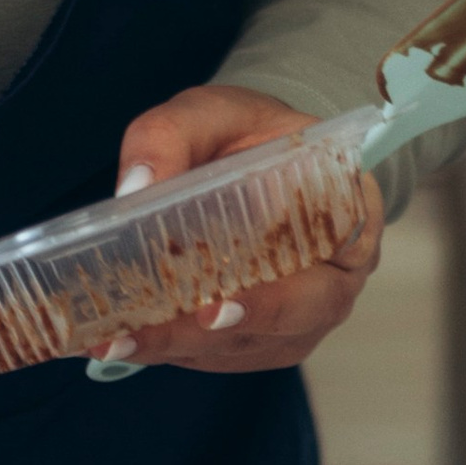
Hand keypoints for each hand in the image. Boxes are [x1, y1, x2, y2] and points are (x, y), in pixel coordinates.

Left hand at [94, 83, 382, 376]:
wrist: (252, 153)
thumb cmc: (246, 133)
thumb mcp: (210, 112)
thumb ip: (171, 135)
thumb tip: (134, 188)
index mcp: (349, 213)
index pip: (326, 262)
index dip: (274, 296)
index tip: (217, 307)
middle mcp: (338, 277)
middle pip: (286, 320)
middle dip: (206, 333)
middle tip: (142, 335)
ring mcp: (304, 316)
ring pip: (247, 344)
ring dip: (178, 347)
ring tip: (116, 340)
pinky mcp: (265, 336)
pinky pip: (223, 352)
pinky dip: (173, 349)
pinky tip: (124, 338)